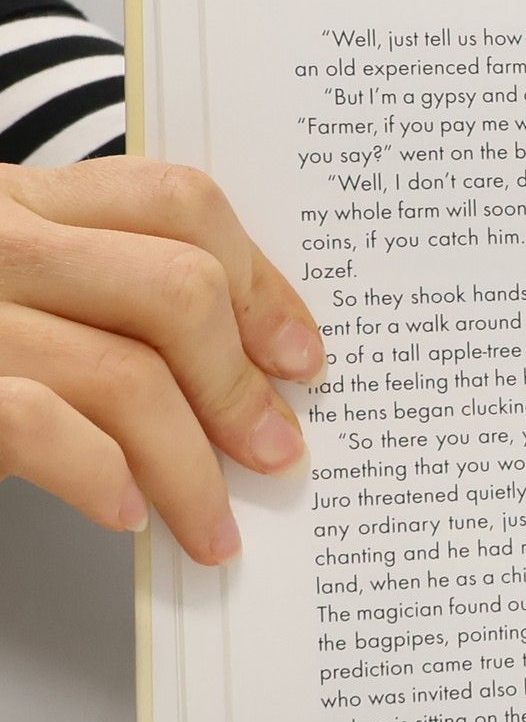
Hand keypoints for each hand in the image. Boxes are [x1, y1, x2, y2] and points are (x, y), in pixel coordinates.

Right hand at [0, 158, 323, 563]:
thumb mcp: (14, 280)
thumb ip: (100, 289)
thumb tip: (251, 365)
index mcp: (16, 197)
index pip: (178, 201)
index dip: (262, 282)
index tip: (301, 355)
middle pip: (176, 288)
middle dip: (242, 385)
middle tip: (275, 450)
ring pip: (128, 373)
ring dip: (192, 467)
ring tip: (212, 524)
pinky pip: (44, 424)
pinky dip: (102, 475)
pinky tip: (127, 512)